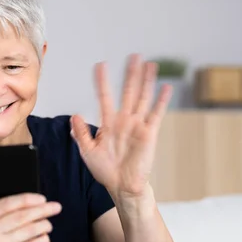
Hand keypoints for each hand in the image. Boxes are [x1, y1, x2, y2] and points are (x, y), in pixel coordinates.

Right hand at [0, 191, 60, 241]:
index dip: (26, 199)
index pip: (5, 204)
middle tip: (55, 207)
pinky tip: (45, 238)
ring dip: (43, 225)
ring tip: (49, 222)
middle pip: (21, 216)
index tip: (40, 198)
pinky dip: (40, 241)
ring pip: (27, 231)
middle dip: (42, 210)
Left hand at [70, 54, 171, 197]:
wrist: (122, 186)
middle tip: (133, 55)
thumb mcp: (88, 151)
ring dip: (146, 81)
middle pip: (128, 91)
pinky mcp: (150, 133)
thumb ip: (81, 134)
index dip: (102, 81)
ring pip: (142, 98)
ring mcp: (138, 125)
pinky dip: (162, 100)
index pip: (105, 96)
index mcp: (108, 123)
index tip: (100, 65)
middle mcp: (124, 120)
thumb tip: (74, 115)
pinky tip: (166, 87)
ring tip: (150, 64)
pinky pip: (156, 114)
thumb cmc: (105, 170)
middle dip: (130, 74)